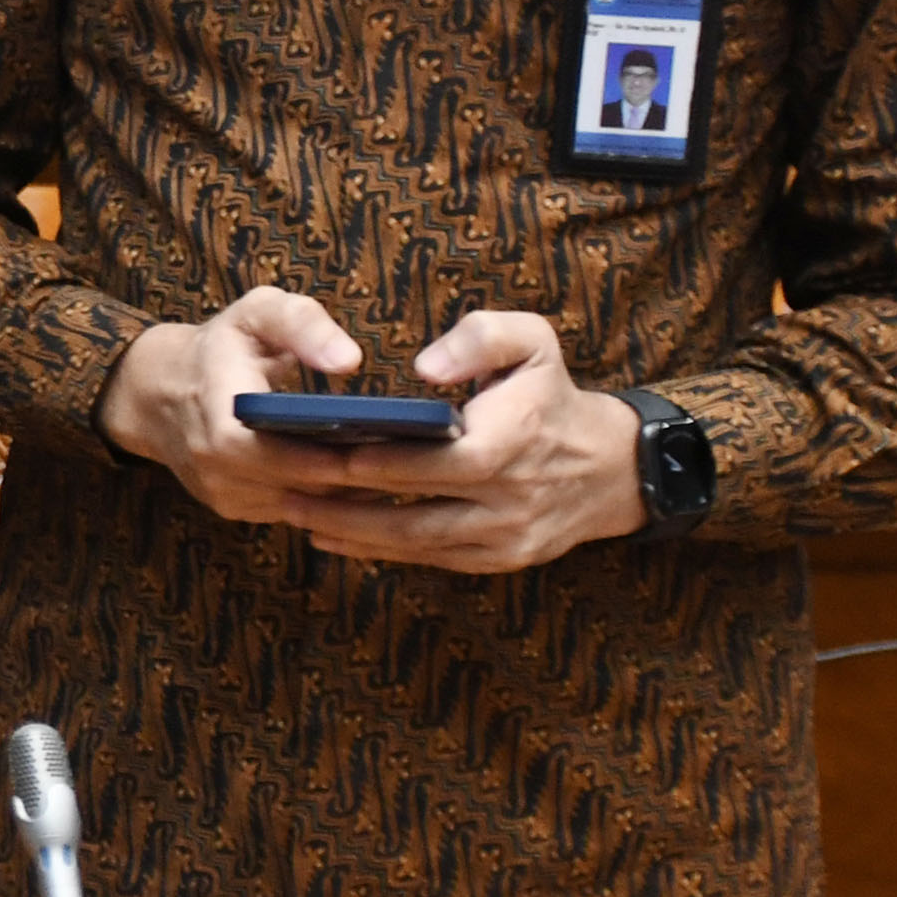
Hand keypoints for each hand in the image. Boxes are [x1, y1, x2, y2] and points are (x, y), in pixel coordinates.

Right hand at [97, 285, 384, 529]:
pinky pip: (291, 512)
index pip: (280, 454)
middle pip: (302, 487)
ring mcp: (222, 494)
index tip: (391, 444)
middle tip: (417, 462)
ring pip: (303, 507)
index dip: (333, 457)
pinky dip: (327, 499)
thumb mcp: (256, 313)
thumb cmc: (221, 347)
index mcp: (217, 416)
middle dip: (358, 478)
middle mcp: (214, 466)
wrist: (155, 392)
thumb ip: (303, 325)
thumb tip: (350, 361)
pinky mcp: (232, 510)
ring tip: (402, 470)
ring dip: (349, 494)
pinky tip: (364, 479)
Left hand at [284, 312, 646, 573]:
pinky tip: (332, 536)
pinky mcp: (500, 560)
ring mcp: (505, 538)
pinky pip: (431, 560)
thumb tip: (426, 369)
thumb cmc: (552, 393)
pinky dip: (380, 550)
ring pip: (416, 544)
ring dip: (352, 533)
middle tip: (284, 484)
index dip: (379, 463)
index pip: (437, 462)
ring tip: (294, 513)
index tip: (326, 453)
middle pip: (414, 511)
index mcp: (512, 444)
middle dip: (346, 501)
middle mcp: (510, 500)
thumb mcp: (534, 341)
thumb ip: (481, 337)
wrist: (611, 466)